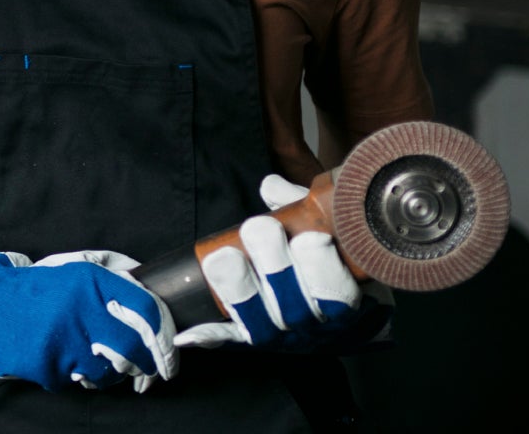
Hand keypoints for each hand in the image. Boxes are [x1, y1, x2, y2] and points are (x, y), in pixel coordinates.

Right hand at [0, 241, 177, 391]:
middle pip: (131, 350)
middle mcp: (78, 310)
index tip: (169, 357)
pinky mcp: (44, 365)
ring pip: (105, 372)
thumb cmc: (36, 287)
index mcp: (90, 282)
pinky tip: (60, 357)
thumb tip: (153, 309)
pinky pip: (74, 381)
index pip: (145, 313)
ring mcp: (60, 341)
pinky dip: (72, 374)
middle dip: (143, 364)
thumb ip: (115, 283)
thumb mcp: (76, 270)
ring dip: (105, 370)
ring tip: (87, 354)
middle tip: (143, 369)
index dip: (164, 339)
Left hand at [173, 175, 364, 350]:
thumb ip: (301, 206)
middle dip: (276, 268)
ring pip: (263, 327)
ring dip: (241, 292)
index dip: (323, 268)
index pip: (339, 295)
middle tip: (258, 228)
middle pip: (296, 310)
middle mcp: (314, 325)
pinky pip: (231, 340)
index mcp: (342, 298)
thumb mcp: (322, 225)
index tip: (309, 237)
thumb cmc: (326, 253)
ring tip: (222, 258)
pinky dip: (209, 336)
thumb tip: (271, 188)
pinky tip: (186, 334)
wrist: (325, 300)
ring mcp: (282, 336)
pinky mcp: (252, 337)